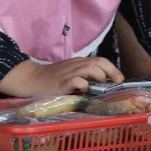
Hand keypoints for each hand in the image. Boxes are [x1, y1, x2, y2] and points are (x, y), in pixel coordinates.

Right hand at [0, 57, 122, 96]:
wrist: (30, 79)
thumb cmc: (51, 79)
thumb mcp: (69, 73)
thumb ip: (84, 76)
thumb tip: (103, 84)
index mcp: (79, 63)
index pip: (100, 60)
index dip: (112, 68)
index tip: (119, 78)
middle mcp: (75, 65)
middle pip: (98, 61)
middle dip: (111, 71)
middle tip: (115, 82)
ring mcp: (68, 74)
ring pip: (90, 68)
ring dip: (99, 76)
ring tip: (101, 86)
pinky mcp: (60, 84)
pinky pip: (76, 80)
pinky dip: (83, 84)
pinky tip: (84, 90)